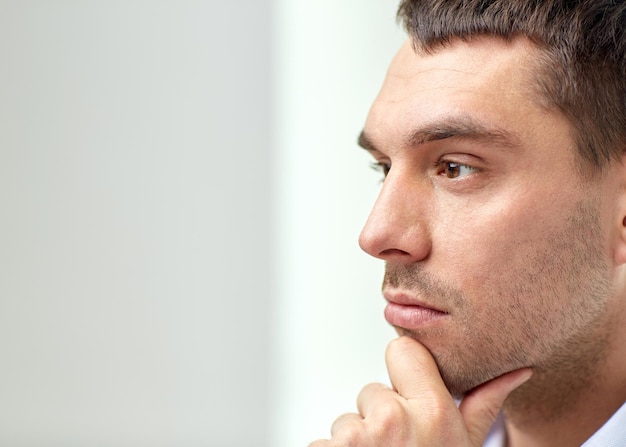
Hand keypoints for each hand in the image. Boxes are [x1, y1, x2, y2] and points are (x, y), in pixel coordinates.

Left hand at [309, 336, 531, 446]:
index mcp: (430, 412)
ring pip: (349, 419)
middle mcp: (392, 419)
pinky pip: (325, 442)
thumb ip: (484, 404)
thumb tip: (515, 371)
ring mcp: (356, 438)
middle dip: (382, 416)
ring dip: (360, 440)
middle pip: (373, 391)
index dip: (405, 371)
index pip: (401, 350)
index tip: (410, 393)